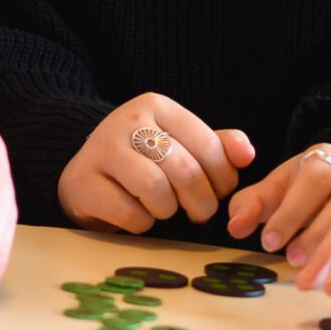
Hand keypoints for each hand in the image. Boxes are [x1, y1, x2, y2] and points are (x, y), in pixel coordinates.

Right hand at [56, 94, 253, 235]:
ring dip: (168, 211)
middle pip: (185, 170)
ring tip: (164, 209)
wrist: (86, 172)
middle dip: (202, 202)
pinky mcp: (82, 183)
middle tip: (199, 212)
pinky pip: (130, 214)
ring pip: (155, 190)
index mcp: (156, 105)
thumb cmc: (143, 160)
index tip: (218, 192)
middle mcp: (127, 121)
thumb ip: (217, 146)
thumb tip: (247, 154)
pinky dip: (141, 224)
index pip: (208, 145)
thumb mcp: (181, 144)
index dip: (223, 178)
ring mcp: (101, 150)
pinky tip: (137, 214)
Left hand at [226, 141, 330, 258]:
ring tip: (313, 278)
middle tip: (291, 260)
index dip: (289, 211)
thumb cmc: (309, 185)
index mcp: (323, 156)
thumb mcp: (283, 186)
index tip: (268, 243)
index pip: (308, 178)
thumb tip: (235, 226)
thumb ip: (256, 202)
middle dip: (312, 231)